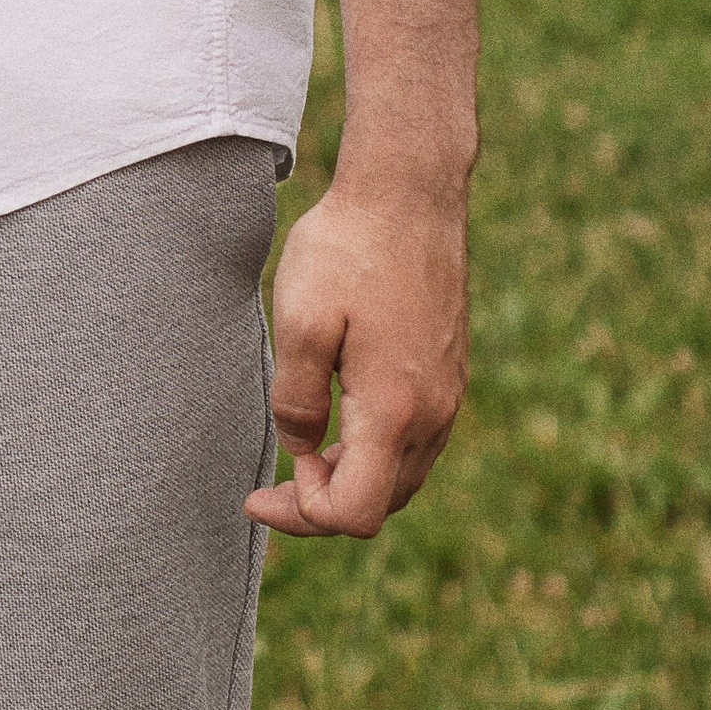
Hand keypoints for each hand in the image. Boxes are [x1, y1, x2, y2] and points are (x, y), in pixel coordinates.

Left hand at [247, 173, 469, 538]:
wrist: (408, 195)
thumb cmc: (348, 250)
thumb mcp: (300, 321)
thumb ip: (295, 398)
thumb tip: (300, 448)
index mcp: (395, 410)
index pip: (354, 512)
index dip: (303, 514)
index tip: (261, 487)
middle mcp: (434, 415)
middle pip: (380, 505)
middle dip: (322, 506)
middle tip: (267, 485)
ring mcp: (449, 397)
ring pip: (401, 478)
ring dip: (350, 481)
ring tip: (300, 457)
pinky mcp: (449, 375)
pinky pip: (415, 444)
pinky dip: (375, 455)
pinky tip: (338, 425)